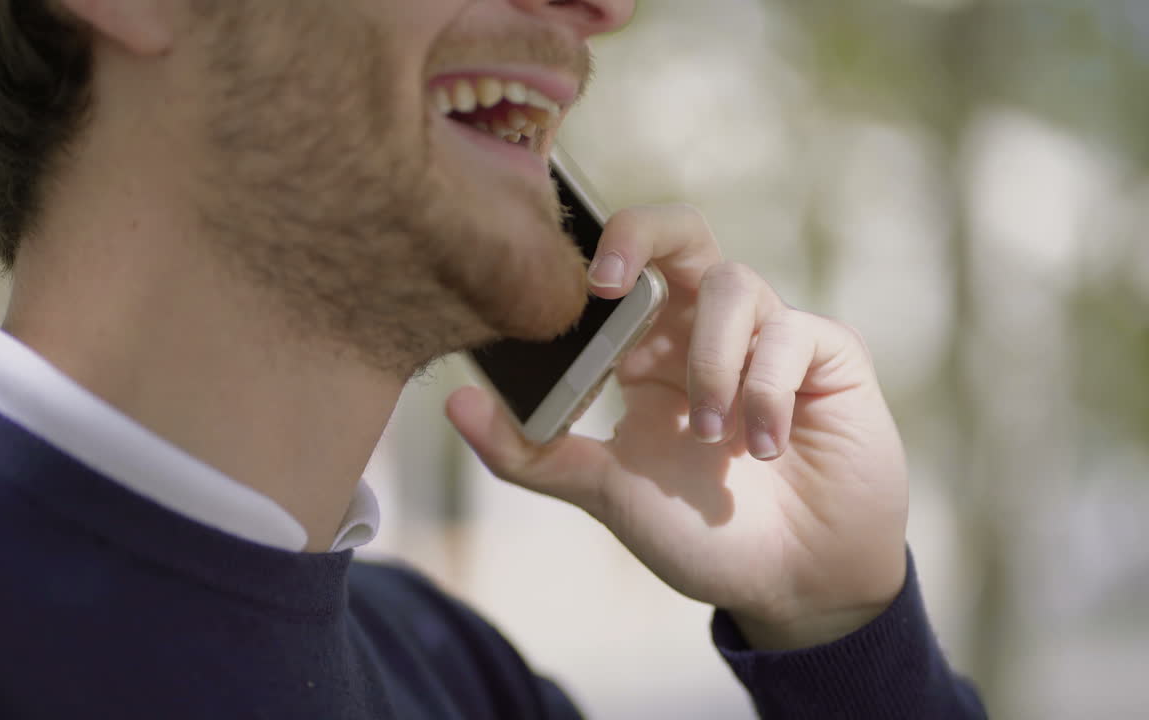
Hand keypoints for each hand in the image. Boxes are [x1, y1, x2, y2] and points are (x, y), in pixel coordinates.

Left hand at [446, 205, 908, 649]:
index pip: (623, 267)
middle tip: (609, 284)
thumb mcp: (605, 491)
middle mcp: (708, 332)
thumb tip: (455, 401)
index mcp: (651, 351)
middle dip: (644, 234)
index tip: (566, 290)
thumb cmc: (701, 534)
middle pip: (682, 233)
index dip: (595, 255)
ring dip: (710, 360)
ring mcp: (771, 338)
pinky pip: (793, 332)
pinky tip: (762, 448)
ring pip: (734, 284)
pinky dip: (766, 388)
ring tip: (710, 433)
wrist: (794, 586)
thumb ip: (532, 453)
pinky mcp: (829, 356)